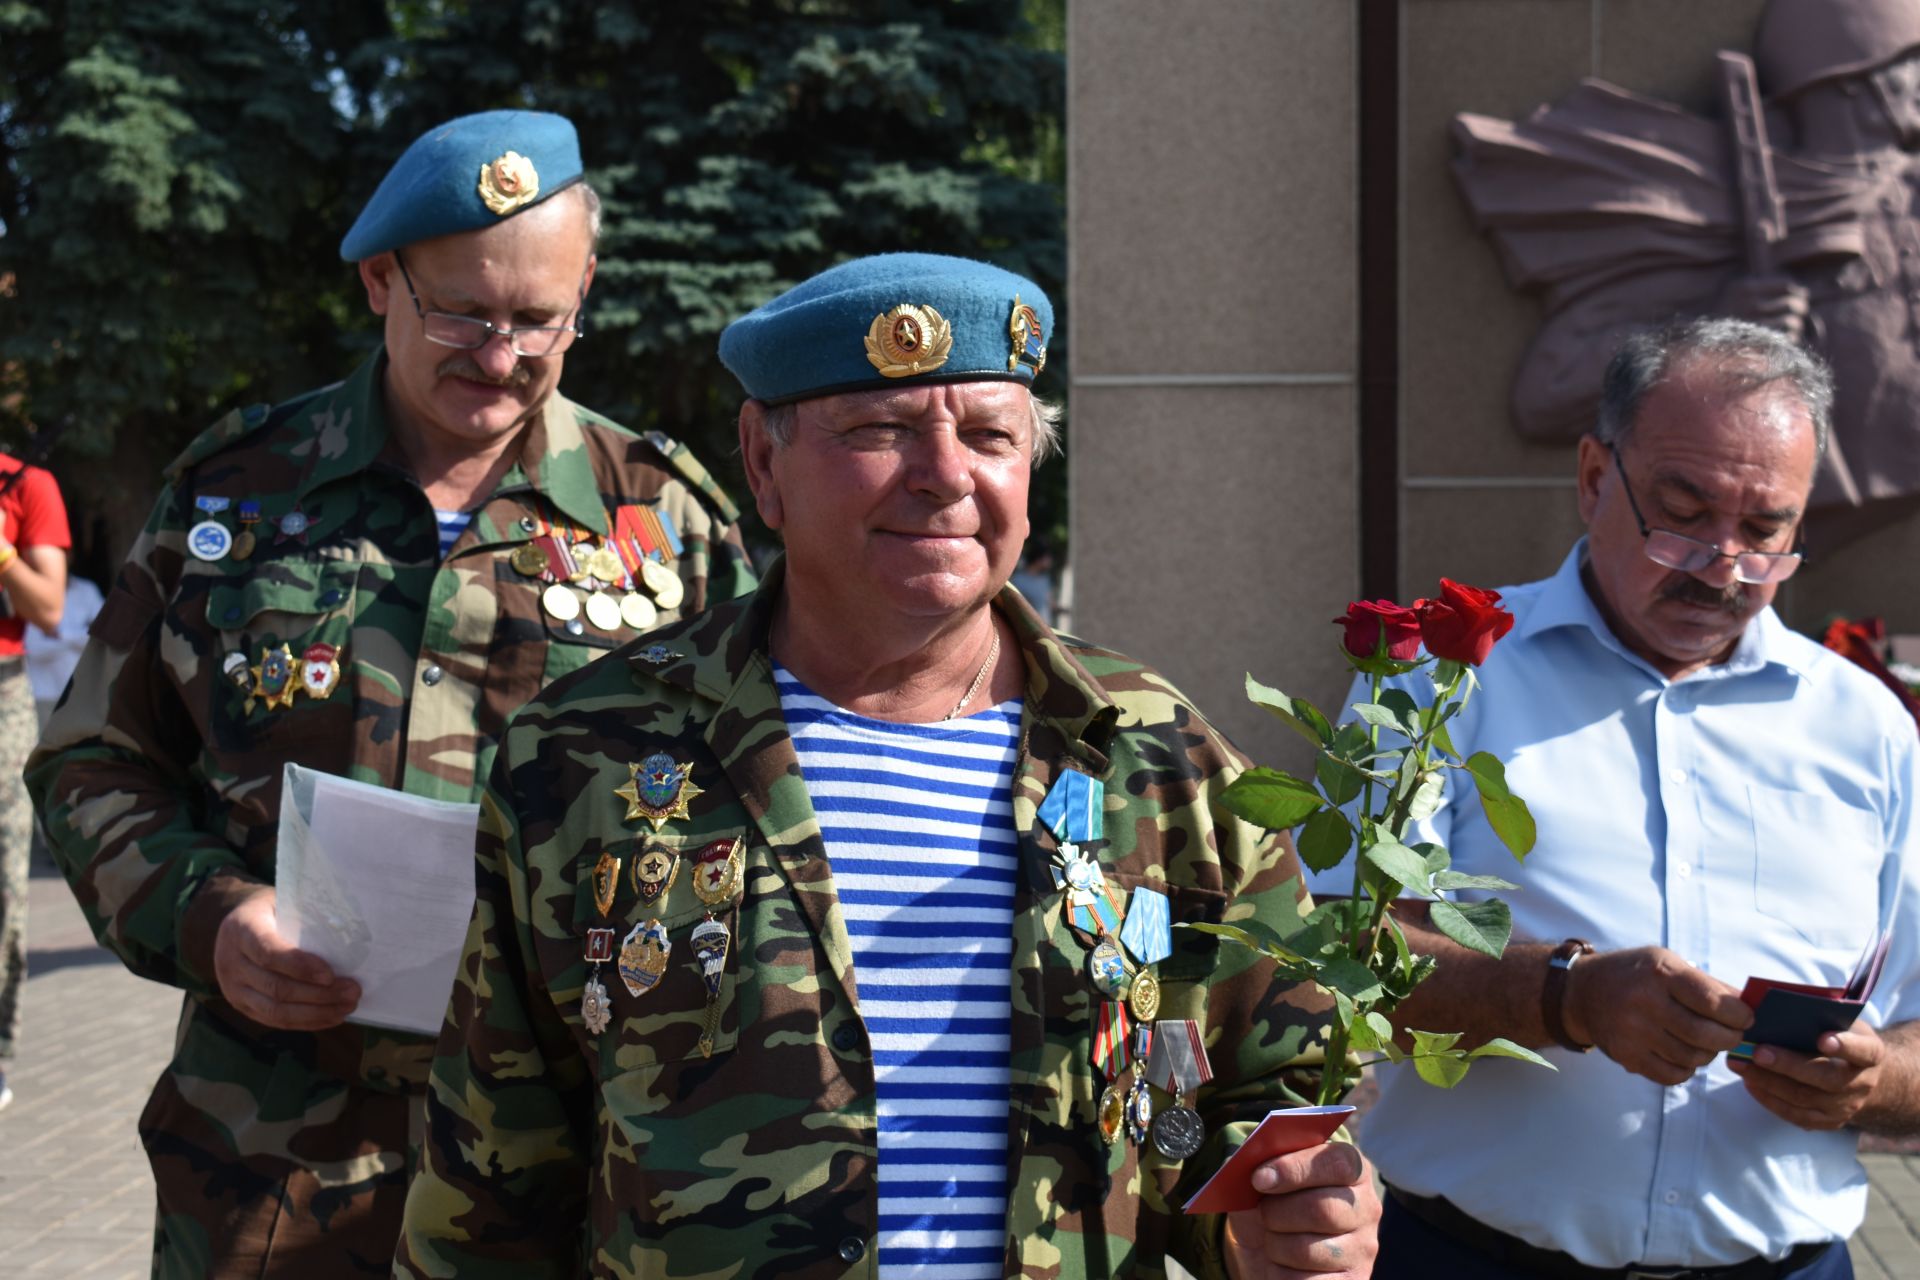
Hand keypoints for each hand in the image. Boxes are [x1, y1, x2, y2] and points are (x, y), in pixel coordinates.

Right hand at [212, 886, 360, 1029]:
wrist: (234, 926)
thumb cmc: (270, 910)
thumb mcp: (281, 902)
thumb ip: (305, 915)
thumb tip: (347, 929)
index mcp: (241, 930)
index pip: (268, 953)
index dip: (299, 966)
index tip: (330, 975)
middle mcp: (231, 962)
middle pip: (276, 987)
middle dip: (319, 994)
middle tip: (353, 991)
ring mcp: (233, 988)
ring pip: (275, 1010)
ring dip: (316, 1012)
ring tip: (348, 1006)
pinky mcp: (240, 1005)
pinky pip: (273, 1021)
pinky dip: (305, 1022)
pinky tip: (331, 1017)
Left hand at [1223, 1142, 1379, 1278]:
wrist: (1268, 1254)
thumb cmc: (1271, 1207)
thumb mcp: (1262, 1183)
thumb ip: (1260, 1167)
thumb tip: (1245, 1166)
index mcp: (1352, 1170)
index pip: (1337, 1162)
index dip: (1294, 1168)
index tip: (1259, 1178)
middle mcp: (1366, 1207)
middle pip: (1321, 1209)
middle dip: (1277, 1212)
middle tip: (1264, 1214)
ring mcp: (1363, 1248)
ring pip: (1307, 1249)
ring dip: (1275, 1246)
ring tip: (1274, 1240)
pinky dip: (1279, 1273)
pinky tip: (1281, 1265)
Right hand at [1564, 946, 1751, 1085]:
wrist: (1582, 992)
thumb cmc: (1633, 974)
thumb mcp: (1667, 963)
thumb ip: (1707, 985)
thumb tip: (1748, 1007)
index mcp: (1659, 974)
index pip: (1713, 1002)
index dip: (1739, 1015)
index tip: (1746, 1018)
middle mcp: (1644, 1002)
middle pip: (1706, 1034)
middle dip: (1730, 1038)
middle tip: (1733, 1035)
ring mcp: (1633, 1032)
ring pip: (1692, 1057)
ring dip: (1708, 1054)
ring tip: (1704, 1042)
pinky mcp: (1626, 1055)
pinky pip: (1673, 1075)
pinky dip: (1687, 1069)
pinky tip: (1683, 1054)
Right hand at [1711, 274, 1810, 342]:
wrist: (1695, 340)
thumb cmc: (1720, 314)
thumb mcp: (1733, 291)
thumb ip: (1761, 286)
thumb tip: (1803, 291)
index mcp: (1744, 287)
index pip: (1787, 285)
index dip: (1798, 291)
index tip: (1800, 296)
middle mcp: (1748, 304)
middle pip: (1793, 304)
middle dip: (1800, 308)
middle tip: (1799, 311)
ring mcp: (1751, 325)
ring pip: (1792, 322)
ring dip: (1795, 325)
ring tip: (1790, 325)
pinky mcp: (1755, 343)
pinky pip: (1785, 339)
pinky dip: (1789, 339)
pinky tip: (1782, 338)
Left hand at [1727, 1020, 1884, 1129]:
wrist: (1861, 1076)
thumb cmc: (1842, 1038)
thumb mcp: (1842, 1021)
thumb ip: (1821, 1014)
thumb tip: (1777, 1005)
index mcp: (1872, 1054)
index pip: (1864, 1051)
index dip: (1846, 1045)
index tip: (1823, 1039)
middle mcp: (1862, 1084)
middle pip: (1826, 1079)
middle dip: (1789, 1065)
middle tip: (1757, 1051)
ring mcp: (1846, 1106)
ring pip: (1804, 1098)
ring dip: (1768, 1081)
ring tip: (1740, 1064)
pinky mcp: (1828, 1121)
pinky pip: (1796, 1114)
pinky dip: (1769, 1098)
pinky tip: (1749, 1081)